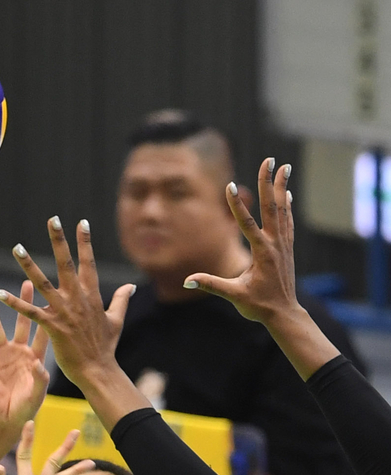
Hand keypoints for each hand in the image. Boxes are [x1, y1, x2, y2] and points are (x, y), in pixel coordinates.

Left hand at [0, 218, 135, 388]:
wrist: (98, 370)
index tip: (81, 222)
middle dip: (59, 241)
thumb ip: (120, 300)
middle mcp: (78, 299)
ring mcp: (65, 312)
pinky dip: (14, 302)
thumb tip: (130, 286)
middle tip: (52, 219)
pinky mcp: (53, 327)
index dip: (85, 242)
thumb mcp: (116, 320)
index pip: (89, 263)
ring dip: (29, 265)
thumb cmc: (106, 347)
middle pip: (67, 264)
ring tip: (17, 248)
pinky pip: (30, 312)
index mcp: (92, 296)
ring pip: (43, 283)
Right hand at [0, 282, 49, 431]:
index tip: (51, 298)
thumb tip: (38, 364)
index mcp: (36, 357)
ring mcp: (3, 355)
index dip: (47, 317)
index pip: (43, 333)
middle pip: (23, 321)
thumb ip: (40, 380)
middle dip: (24, 302)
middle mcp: (20, 351)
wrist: (8, 418)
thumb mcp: (37, 395)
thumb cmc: (27, 407)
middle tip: (26, 282)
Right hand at [183, 158, 297, 325]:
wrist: (284, 314)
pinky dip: (286, 206)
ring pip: (282, 210)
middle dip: (269, 182)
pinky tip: (287, 196)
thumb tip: (188, 280)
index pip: (247, 223)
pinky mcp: (286, 250)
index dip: (236, 205)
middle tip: (270, 160)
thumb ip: (211, 284)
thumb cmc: (259, 306)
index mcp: (262, 253)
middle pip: (271, 207)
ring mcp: (283, 246)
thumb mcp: (234, 295)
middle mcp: (275, 245)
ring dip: (282, 188)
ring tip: (285, 167)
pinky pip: (287, 222)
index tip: (228, 185)